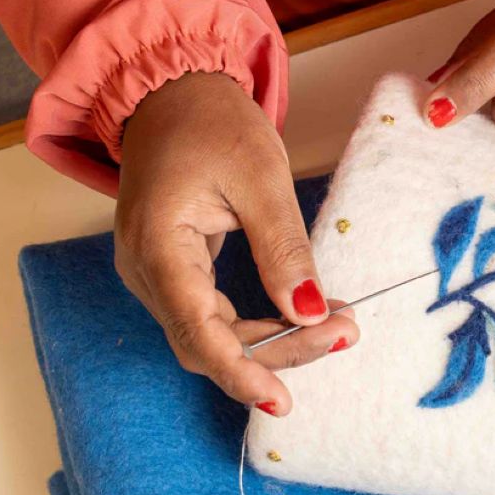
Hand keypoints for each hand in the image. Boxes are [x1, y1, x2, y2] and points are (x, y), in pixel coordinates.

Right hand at [116, 72, 357, 415]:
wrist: (174, 94)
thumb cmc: (212, 123)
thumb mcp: (260, 178)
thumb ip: (283, 249)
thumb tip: (311, 313)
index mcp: (158, 245)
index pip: (195, 332)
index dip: (240, 372)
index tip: (281, 400)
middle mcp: (148, 271)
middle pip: (210, 342)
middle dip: (279, 351)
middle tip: (346, 333)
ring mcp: (160, 275)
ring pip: (215, 335)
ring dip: (276, 341)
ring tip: (339, 325)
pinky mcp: (178, 273)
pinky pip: (217, 316)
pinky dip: (264, 324)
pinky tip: (309, 315)